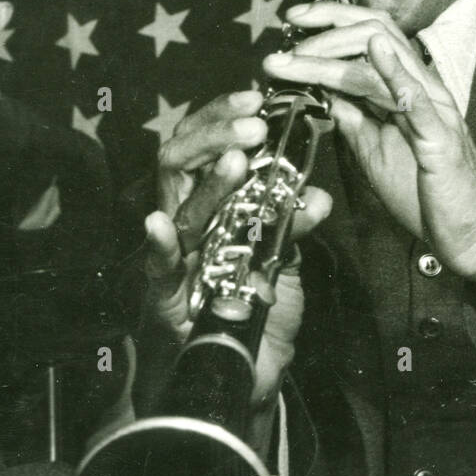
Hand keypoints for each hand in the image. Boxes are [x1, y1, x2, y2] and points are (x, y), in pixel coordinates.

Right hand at [146, 91, 331, 401]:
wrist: (241, 375)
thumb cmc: (253, 311)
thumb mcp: (281, 262)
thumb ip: (292, 226)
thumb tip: (318, 194)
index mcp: (212, 202)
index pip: (207, 144)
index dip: (225, 116)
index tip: (258, 99)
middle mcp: (187, 219)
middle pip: (183, 159)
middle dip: (215, 134)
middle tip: (253, 124)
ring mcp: (173, 254)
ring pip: (179, 205)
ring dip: (207, 181)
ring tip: (236, 160)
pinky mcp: (162, 294)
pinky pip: (157, 265)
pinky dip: (158, 244)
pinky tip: (160, 224)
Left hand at [265, 3, 475, 320]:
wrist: (470, 233)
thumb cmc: (426, 192)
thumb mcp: (375, 149)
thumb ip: (353, 119)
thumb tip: (322, 93)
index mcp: (406, 87)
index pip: (369, 35)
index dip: (331, 20)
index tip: (292, 22)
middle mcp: (422, 88)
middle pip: (376, 34)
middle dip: (326, 30)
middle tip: (286, 35)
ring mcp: (433, 110)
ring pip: (384, 64)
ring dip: (335, 56)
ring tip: (297, 58)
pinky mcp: (440, 139)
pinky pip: (419, 103)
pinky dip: (397, 75)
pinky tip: (375, 55)